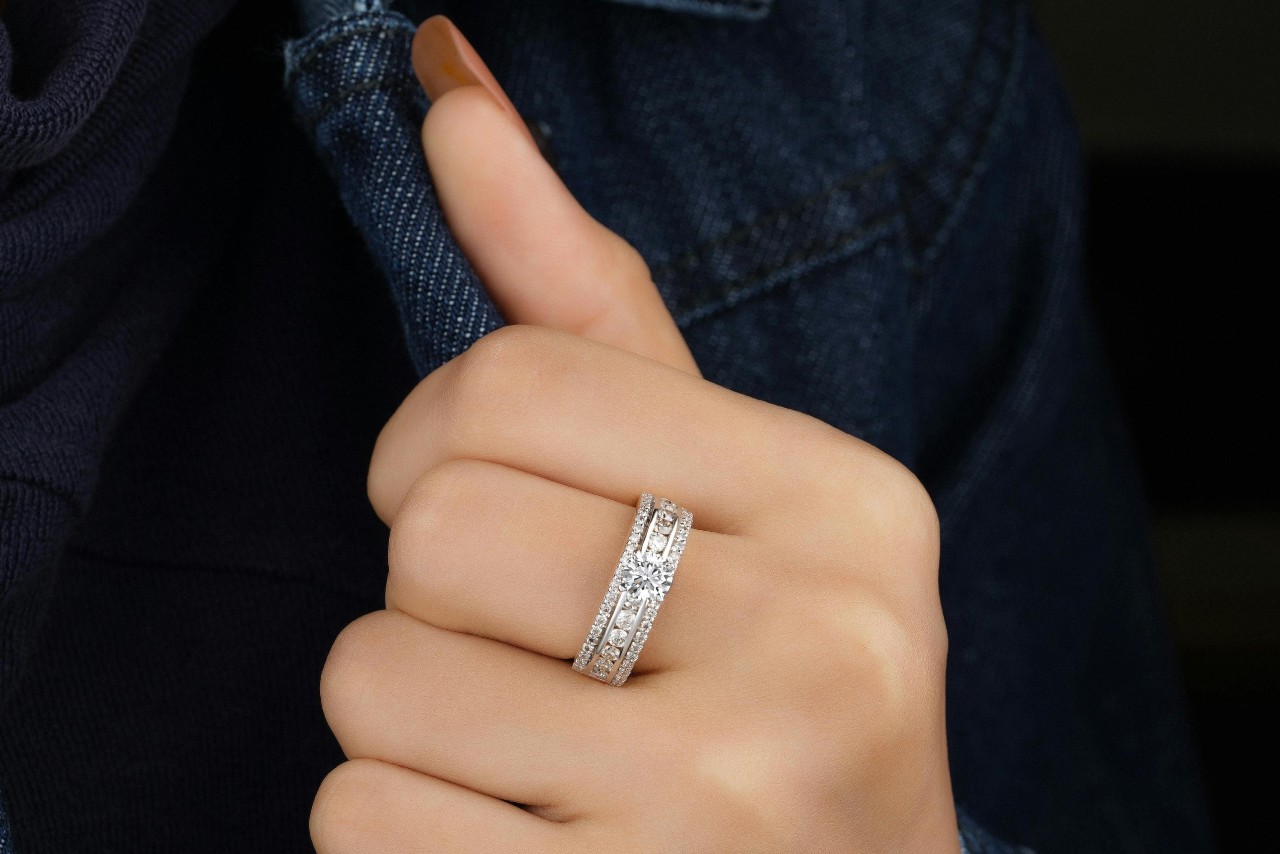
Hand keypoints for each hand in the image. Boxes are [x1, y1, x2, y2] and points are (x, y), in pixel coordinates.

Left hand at [310, 16, 958, 852]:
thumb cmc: (762, 692)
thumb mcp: (720, 492)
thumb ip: (584, 300)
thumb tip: (450, 91)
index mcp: (848, 505)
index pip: (511, 382)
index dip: (435, 444)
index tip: (480, 512)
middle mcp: (817, 646)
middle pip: (433, 530)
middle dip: (433, 598)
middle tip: (538, 662)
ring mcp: (722, 803)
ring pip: (376, 682)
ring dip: (413, 724)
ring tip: (543, 765)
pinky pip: (364, 824)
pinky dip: (399, 833)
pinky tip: (526, 847)